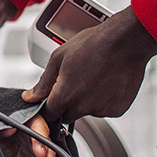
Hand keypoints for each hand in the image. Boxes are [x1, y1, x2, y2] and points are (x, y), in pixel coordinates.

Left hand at [23, 6, 156, 122]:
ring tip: (93, 77)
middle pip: (67, 115)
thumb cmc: (93, 44)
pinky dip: (103, 100)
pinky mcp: (117, 110)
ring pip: (87, 112)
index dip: (47, 108)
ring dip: (86, 101)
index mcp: (66, 95)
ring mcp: (102, 110)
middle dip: (66, 104)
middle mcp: (83, 107)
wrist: (125, 41)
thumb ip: (44, 82)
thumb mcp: (59, 57)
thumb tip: (30, 97)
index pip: (49, 115)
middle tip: (74, 82)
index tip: (50, 101)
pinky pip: (104, 109)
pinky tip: (105, 82)